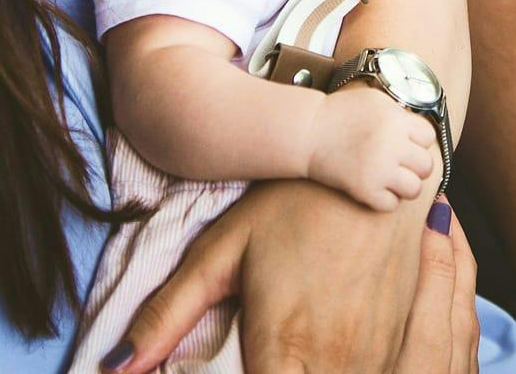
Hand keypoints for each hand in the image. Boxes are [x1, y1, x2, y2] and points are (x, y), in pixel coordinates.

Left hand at [98, 182, 475, 373]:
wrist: (379, 163)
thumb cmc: (291, 204)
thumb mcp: (224, 249)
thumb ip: (167, 313)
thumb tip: (113, 366)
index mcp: (283, 350)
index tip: (230, 368)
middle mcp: (336, 363)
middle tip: (258, 351)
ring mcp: (376, 357)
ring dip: (308, 370)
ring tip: (294, 333)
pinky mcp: (403, 346)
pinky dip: (342, 365)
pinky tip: (323, 345)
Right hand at [307, 86, 435, 210]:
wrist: (307, 131)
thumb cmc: (339, 113)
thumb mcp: (374, 100)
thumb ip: (400, 114)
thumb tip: (419, 131)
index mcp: (396, 119)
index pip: (429, 137)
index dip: (418, 140)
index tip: (406, 142)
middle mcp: (392, 145)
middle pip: (426, 165)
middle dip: (415, 165)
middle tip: (399, 163)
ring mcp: (379, 169)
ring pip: (414, 189)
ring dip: (404, 185)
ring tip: (390, 178)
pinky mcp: (365, 190)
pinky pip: (391, 204)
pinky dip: (385, 199)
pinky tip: (374, 187)